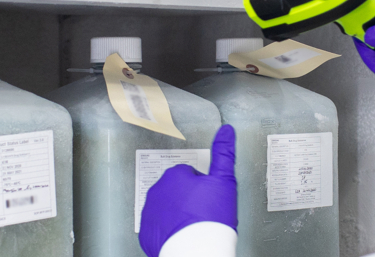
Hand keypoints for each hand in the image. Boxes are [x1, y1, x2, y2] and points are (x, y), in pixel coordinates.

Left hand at [138, 125, 237, 256]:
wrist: (195, 251)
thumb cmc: (211, 218)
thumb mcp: (224, 182)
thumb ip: (224, 154)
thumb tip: (226, 130)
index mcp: (175, 175)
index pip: (190, 174)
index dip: (203, 187)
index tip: (210, 199)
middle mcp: (157, 191)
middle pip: (177, 191)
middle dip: (188, 199)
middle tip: (204, 213)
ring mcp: (150, 212)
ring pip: (166, 208)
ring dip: (178, 214)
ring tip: (194, 226)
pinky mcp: (147, 232)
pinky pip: (158, 227)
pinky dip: (168, 230)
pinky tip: (182, 236)